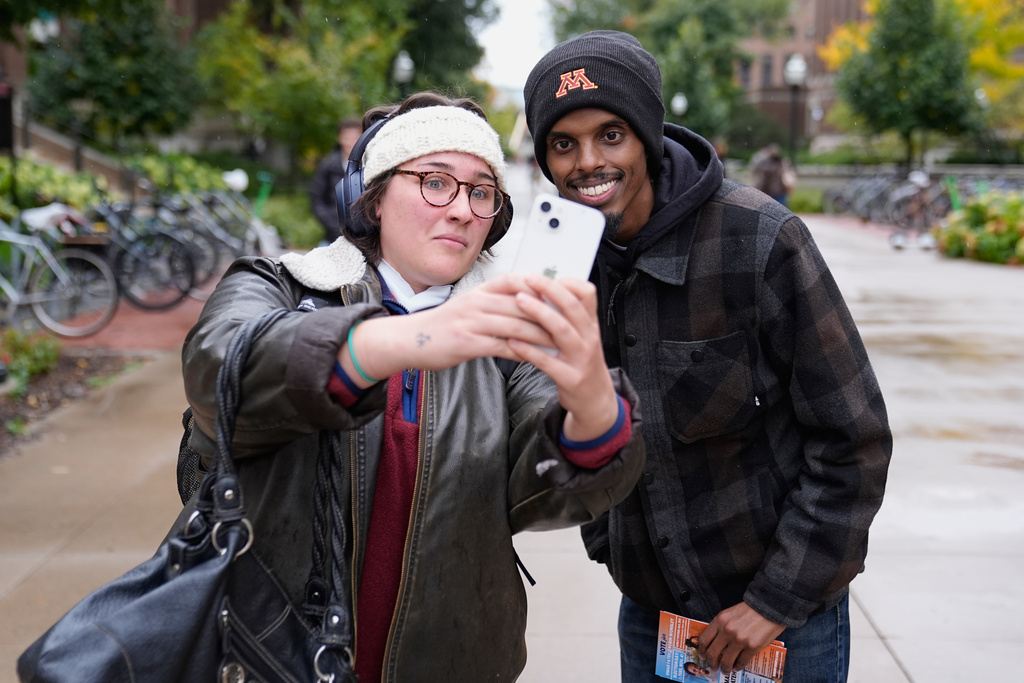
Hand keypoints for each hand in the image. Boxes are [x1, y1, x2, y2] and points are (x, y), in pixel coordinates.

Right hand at [342, 274, 554, 381]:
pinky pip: (502, 347)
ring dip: (542, 335)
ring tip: (562, 344)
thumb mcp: (470, 306)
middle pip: (523, 303)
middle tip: (574, 322)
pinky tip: (537, 358)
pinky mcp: (468, 343)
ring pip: (517, 325)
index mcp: (481, 291)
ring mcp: (472, 322)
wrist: (410, 340)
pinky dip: (523, 352)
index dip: (543, 287)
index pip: (518, 281)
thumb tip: (526, 303)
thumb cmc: (443, 325)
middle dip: (550, 313)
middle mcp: (478, 302)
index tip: (566, 296)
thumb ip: (496, 303)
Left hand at [506, 274, 618, 441]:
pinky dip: (529, 350)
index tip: (547, 275)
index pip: (587, 295)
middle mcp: (589, 339)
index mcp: (591, 325)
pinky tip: (513, 341)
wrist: (595, 400)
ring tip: (518, 301)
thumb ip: (568, 318)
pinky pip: (547, 361)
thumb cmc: (582, 364)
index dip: (568, 282)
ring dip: (539, 313)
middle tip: (528, 279)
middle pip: (571, 308)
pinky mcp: (570, 378)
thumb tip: (545, 291)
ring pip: (561, 331)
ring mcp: (581, 359)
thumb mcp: (583, 338)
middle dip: (549, 290)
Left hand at [697, 602, 784, 674]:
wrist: (768, 607)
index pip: (704, 640)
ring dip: (725, 668)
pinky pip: (741, 661)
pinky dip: (738, 666)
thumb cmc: (749, 610)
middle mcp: (727, 631)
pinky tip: (737, 667)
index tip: (703, 656)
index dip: (702, 651)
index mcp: (719, 620)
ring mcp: (739, 640)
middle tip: (713, 667)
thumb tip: (716, 643)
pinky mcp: (752, 647)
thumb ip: (721, 627)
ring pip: (726, 660)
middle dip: (711, 662)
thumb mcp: (729, 614)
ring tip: (726, 670)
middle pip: (713, 653)